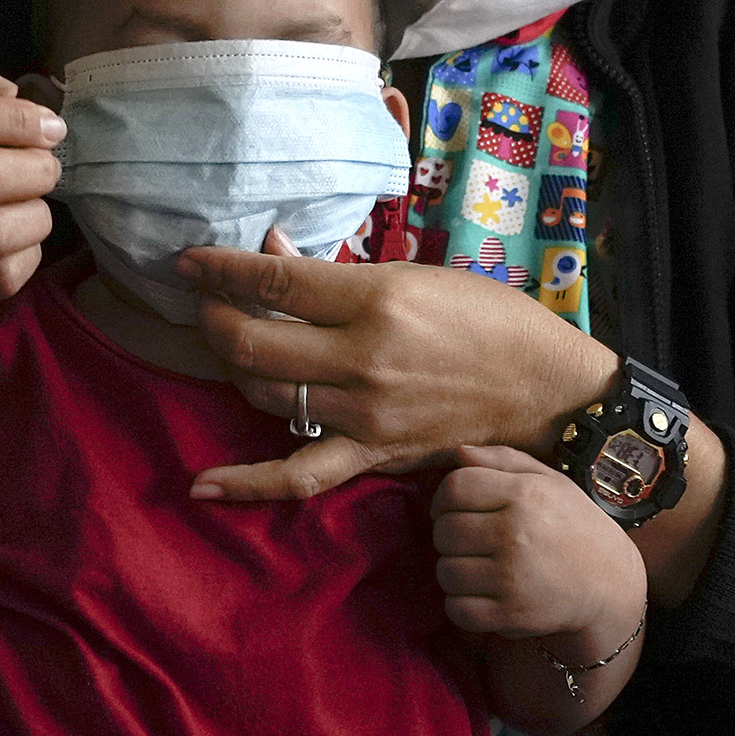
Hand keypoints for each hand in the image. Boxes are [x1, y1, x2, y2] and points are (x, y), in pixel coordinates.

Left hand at [174, 247, 617, 500]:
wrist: (545, 387)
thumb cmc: (486, 319)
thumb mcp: (416, 276)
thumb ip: (336, 270)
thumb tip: (271, 249)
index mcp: (377, 300)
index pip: (276, 282)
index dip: (221, 269)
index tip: (190, 262)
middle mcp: (363, 359)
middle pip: (254, 341)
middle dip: (215, 317)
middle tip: (208, 303)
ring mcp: (365, 413)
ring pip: (265, 394)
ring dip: (233, 368)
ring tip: (229, 345)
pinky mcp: (372, 455)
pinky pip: (298, 475)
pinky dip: (248, 483)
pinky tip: (201, 486)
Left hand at [432, 446, 644, 640]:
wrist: (610, 583)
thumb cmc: (574, 525)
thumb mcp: (549, 481)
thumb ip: (502, 460)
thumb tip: (458, 453)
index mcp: (524, 496)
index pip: (454, 487)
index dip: (444, 497)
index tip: (454, 508)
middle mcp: (516, 535)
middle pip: (444, 530)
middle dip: (450, 534)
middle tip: (472, 539)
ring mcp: (512, 578)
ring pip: (445, 572)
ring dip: (456, 570)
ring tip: (480, 566)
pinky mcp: (511, 615)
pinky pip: (456, 609)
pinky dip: (462, 604)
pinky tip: (482, 593)